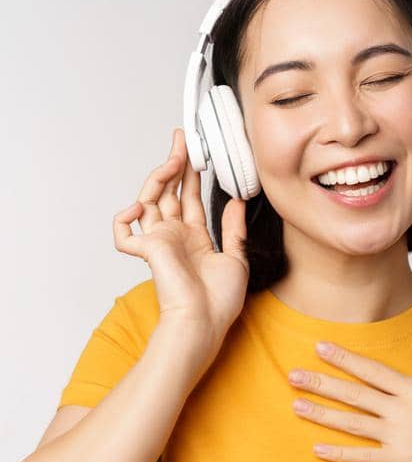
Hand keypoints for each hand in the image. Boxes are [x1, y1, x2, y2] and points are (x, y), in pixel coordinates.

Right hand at [114, 127, 248, 349]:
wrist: (206, 321)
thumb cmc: (221, 299)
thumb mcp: (237, 257)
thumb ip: (234, 228)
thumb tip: (237, 200)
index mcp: (195, 237)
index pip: (189, 198)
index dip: (191, 174)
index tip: (197, 151)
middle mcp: (174, 236)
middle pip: (169, 192)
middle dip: (175, 164)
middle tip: (183, 139)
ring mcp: (159, 242)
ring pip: (149, 200)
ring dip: (160, 177)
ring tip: (175, 158)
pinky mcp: (147, 251)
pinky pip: (123, 233)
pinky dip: (124, 218)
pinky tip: (140, 207)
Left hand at [288, 321, 411, 461]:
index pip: (372, 370)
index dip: (344, 358)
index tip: (320, 347)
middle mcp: (402, 411)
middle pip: (354, 394)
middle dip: (321, 382)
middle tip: (292, 375)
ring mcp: (399, 437)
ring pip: (352, 423)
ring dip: (321, 413)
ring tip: (295, 405)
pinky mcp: (401, 461)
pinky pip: (363, 457)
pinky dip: (338, 453)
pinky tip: (317, 448)